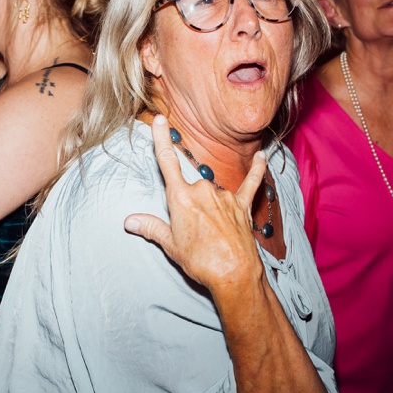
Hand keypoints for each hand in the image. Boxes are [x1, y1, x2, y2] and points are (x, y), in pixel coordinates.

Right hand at [123, 115, 268, 302]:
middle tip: (193, 234)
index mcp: (181, 198)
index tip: (160, 120)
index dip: (161, 140)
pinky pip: (251, 183)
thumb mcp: (170, 245)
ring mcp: (224, 196)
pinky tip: (264, 156)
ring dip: (210, 207)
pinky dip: (257, 170)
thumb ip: (151, 227)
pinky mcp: (242, 205)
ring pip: (212, 192)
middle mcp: (203, 190)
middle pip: (190, 187)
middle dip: (188, 206)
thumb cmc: (199, 260)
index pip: (167, 163)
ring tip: (212, 236)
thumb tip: (129, 221)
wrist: (233, 273)